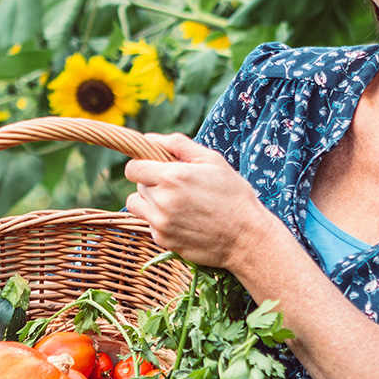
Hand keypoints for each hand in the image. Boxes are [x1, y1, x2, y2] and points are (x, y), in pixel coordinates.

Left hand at [124, 133, 282, 269]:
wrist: (246, 237)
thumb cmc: (233, 195)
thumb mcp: (212, 160)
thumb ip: (178, 145)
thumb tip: (150, 138)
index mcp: (173, 177)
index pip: (132, 168)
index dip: (142, 165)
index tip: (155, 168)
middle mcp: (162, 201)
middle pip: (138, 186)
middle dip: (152, 183)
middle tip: (177, 187)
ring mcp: (161, 223)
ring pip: (137, 206)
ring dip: (150, 202)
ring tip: (175, 203)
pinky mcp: (163, 240)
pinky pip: (149, 224)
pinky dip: (160, 221)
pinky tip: (183, 220)